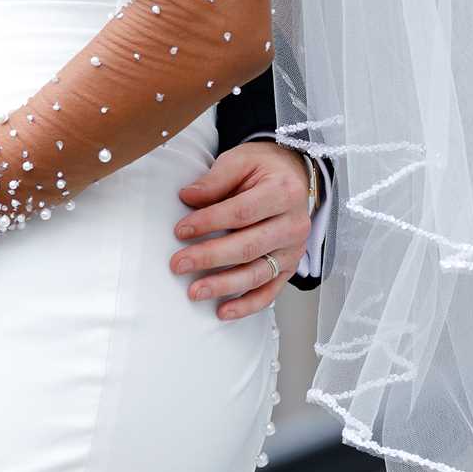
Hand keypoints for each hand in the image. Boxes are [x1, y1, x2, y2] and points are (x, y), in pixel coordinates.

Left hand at [170, 141, 313, 320]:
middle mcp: (294, 224)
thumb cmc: (263, 167)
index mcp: (283, 192)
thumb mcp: (240, 160)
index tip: (180, 230)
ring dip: (224, 286)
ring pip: (258, 273)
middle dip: (210, 257)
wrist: (293, 176)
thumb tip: (188, 197)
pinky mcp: (290, 267)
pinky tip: (222, 311)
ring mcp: (294, 249)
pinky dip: (247, 305)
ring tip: (194, 292)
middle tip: (178, 264)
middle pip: (248, 246)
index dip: (209, 222)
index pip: (241, 212)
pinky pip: (270, 291)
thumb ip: (215, 180)